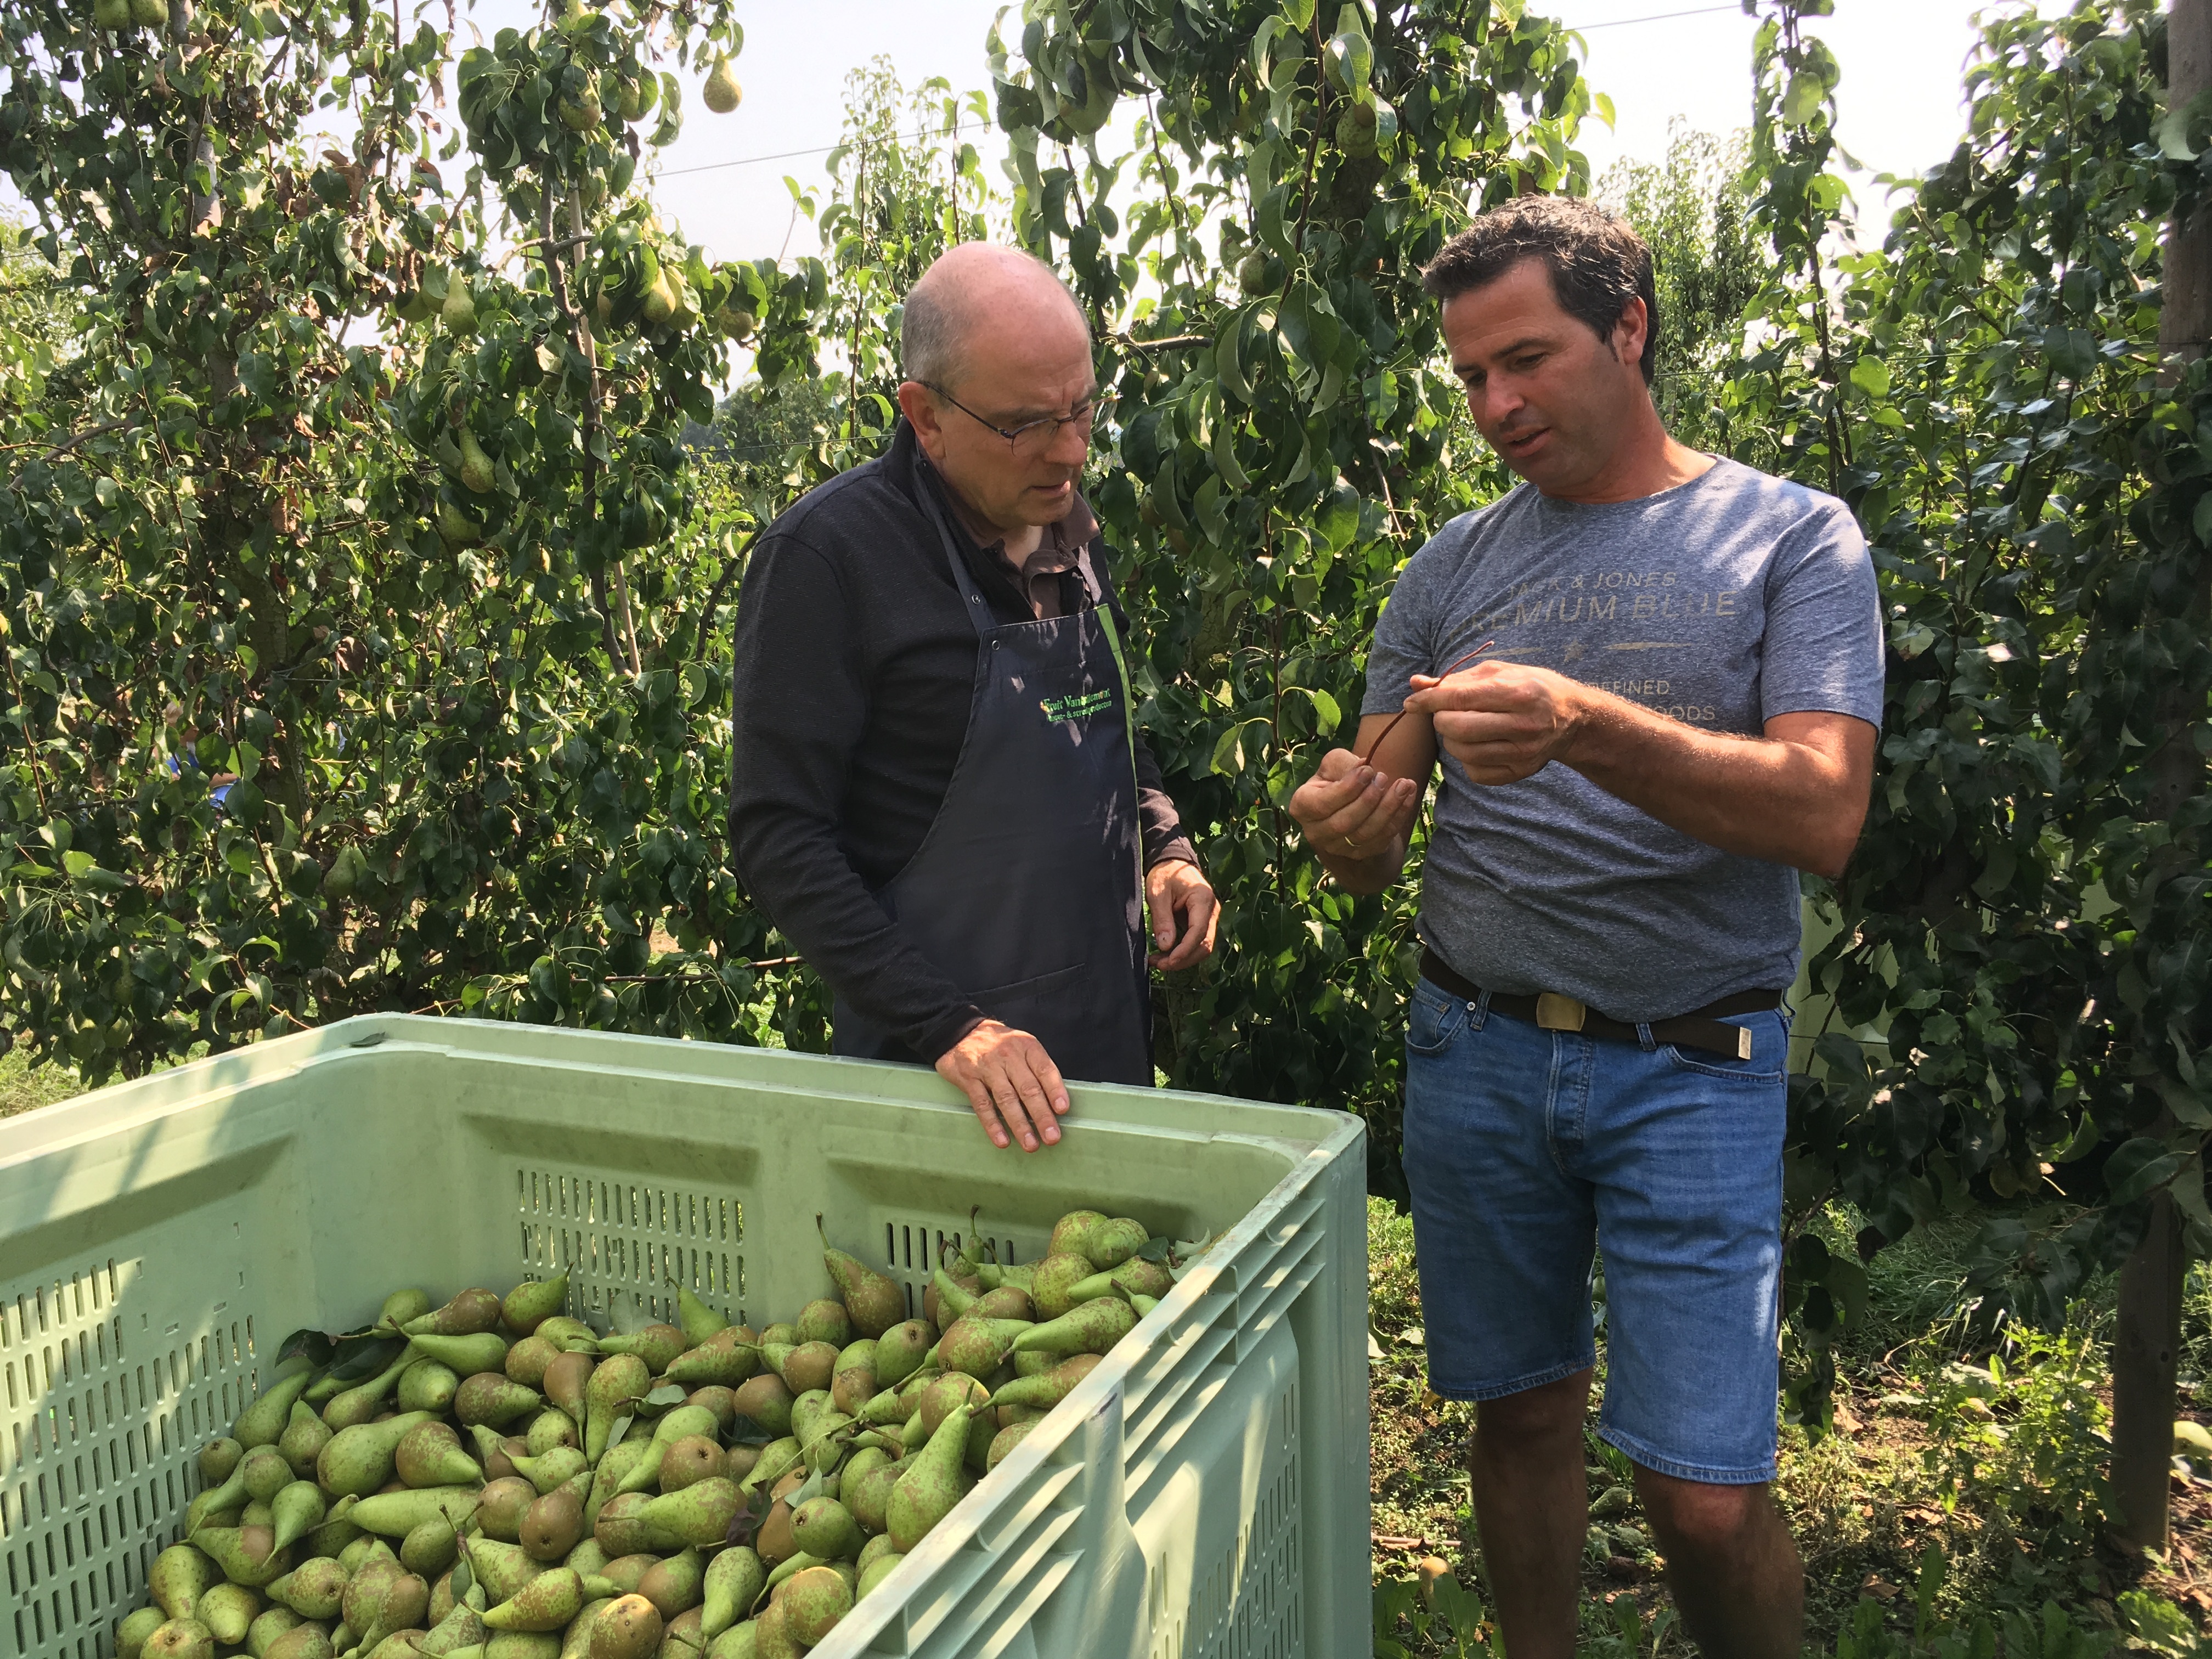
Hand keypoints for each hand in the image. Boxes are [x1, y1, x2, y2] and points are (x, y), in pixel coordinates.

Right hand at [933, 1019, 1069, 1151]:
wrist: (960, 1032)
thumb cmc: (999, 1044)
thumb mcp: (1022, 1046)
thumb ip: (1036, 1068)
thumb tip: (1055, 1101)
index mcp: (1026, 1047)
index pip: (1044, 1069)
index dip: (1055, 1090)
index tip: (1062, 1110)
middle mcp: (1009, 1056)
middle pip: (1028, 1088)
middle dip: (1041, 1115)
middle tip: (1052, 1137)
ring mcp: (987, 1068)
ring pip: (1006, 1099)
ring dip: (1020, 1125)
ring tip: (1031, 1144)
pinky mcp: (969, 1079)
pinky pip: (982, 1105)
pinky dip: (993, 1124)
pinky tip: (1002, 1140)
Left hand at [1146, 859, 1218, 969]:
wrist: (1173, 862)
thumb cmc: (1165, 873)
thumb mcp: (1158, 893)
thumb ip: (1162, 919)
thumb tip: (1166, 946)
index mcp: (1203, 899)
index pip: (1199, 932)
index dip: (1185, 950)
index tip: (1169, 961)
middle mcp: (1212, 910)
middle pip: (1205, 944)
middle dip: (1183, 959)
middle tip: (1159, 964)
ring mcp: (1210, 917)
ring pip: (1203, 947)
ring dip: (1183, 959)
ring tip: (1159, 962)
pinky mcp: (1203, 923)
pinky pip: (1198, 942)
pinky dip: (1184, 952)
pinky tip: (1166, 955)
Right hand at [1287, 746, 1422, 860]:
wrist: (1352, 801)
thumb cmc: (1338, 778)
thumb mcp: (1335, 764)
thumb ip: (1344, 764)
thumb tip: (1363, 766)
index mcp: (1302, 807)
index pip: (1322, 804)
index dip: (1347, 789)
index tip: (1368, 770)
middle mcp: (1316, 833)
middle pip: (1343, 823)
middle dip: (1368, 800)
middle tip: (1384, 778)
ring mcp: (1338, 848)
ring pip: (1365, 834)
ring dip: (1388, 808)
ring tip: (1404, 785)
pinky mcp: (1360, 854)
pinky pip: (1382, 839)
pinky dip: (1398, 818)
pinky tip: (1409, 797)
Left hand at [1404, 661, 1587, 783]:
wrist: (1572, 718)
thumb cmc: (1530, 687)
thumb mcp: (1498, 672)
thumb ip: (1456, 680)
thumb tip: (1415, 684)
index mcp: (1518, 693)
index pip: (1461, 699)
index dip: (1429, 701)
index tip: (1411, 702)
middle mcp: (1523, 725)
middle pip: (1459, 729)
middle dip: (1440, 720)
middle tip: (1444, 713)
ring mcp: (1523, 753)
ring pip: (1464, 753)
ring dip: (1450, 740)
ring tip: (1459, 727)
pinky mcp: (1520, 772)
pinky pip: (1475, 772)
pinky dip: (1466, 759)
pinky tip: (1476, 745)